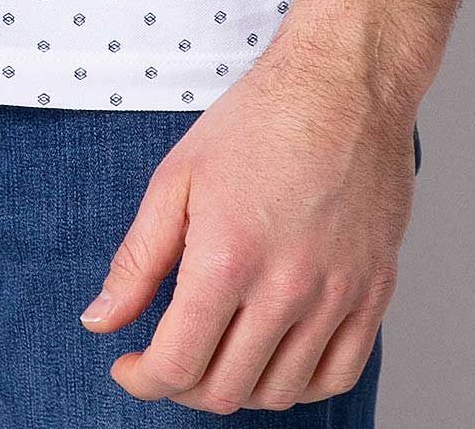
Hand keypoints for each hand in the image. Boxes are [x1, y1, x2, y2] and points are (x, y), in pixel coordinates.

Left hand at [78, 37, 416, 410]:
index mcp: (228, 258)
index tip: (130, 364)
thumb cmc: (258, 120)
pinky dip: (300, 383)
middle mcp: (287, 288)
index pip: (177, 365)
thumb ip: (137, 260)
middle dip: (183, 385)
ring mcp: (337, 295)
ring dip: (238, 386)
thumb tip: (99, 321)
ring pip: (281, 392)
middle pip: (225, 389)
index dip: (142, 378)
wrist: (343, 82)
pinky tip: (275, 355)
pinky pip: (338, 375)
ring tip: (219, 351)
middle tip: (170, 354)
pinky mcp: (374, 291)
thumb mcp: (176, 178)